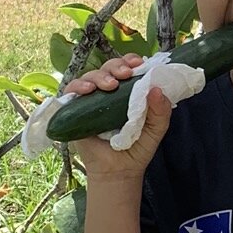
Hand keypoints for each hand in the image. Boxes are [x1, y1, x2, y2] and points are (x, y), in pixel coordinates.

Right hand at [60, 55, 171, 182]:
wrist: (118, 172)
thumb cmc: (137, 149)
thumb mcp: (155, 130)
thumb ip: (161, 112)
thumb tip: (157, 89)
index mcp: (128, 92)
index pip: (127, 67)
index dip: (130, 61)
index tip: (138, 64)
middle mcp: (108, 92)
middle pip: (108, 67)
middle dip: (116, 65)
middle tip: (126, 73)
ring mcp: (90, 100)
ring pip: (90, 76)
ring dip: (100, 76)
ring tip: (110, 85)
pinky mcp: (74, 110)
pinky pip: (71, 92)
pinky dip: (78, 86)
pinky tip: (88, 90)